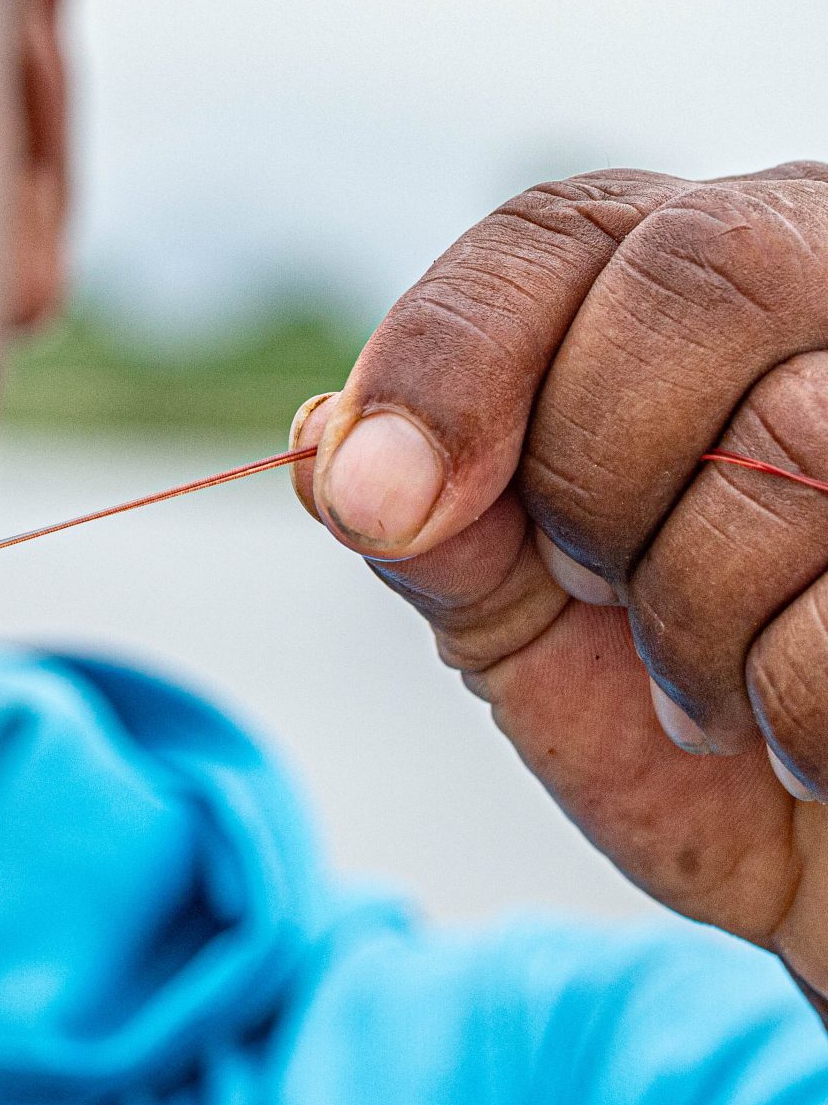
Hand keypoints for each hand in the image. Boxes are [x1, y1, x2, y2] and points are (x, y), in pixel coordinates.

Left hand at [295, 163, 827, 1002]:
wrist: (827, 873)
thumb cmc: (688, 728)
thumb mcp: (519, 625)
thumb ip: (429, 526)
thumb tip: (327, 438)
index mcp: (701, 281)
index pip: (555, 232)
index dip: (447, 357)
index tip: (375, 503)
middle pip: (698, 278)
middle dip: (599, 472)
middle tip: (596, 595)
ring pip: (797, 438)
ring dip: (697, 619)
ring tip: (705, 696)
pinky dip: (793, 708)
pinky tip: (798, 743)